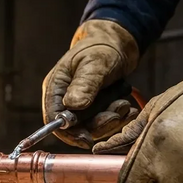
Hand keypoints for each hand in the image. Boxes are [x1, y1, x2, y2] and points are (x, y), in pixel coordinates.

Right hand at [42, 19, 139, 148]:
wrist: (118, 42)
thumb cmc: (102, 47)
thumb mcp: (94, 63)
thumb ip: (84, 84)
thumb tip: (73, 105)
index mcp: (56, 87)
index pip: (54, 118)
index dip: (68, 133)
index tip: (87, 139)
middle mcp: (66, 98)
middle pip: (75, 126)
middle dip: (97, 125)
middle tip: (116, 115)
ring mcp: (81, 104)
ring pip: (92, 126)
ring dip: (110, 120)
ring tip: (124, 105)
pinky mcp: (95, 107)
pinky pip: (104, 122)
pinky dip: (117, 118)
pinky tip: (128, 109)